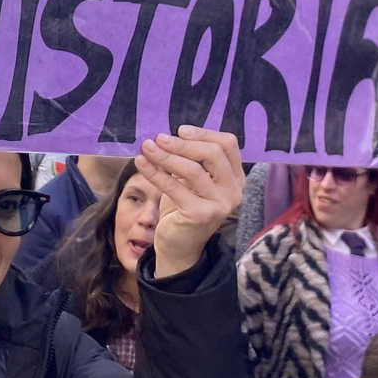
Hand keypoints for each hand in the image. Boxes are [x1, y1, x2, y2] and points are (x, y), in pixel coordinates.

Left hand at [134, 127, 244, 278]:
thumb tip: (168, 135)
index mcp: (235, 178)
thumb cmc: (184, 209)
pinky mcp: (201, 215)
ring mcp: (220, 204)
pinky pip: (175, 187)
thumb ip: (191, 159)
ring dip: (166, 156)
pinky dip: (155, 173)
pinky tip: (141, 163)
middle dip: (183, 144)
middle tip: (159, 138)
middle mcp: (234, 191)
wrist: (178, 247)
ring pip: (193, 170)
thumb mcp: (192, 180)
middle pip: (213, 153)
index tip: (180, 130)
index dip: (204, 133)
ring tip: (147, 147)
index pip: (228, 145)